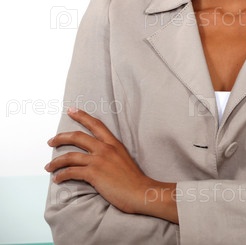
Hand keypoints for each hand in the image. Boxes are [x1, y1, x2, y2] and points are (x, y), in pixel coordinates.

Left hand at [45, 108, 176, 222]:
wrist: (140, 191)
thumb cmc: (134, 179)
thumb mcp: (124, 158)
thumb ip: (111, 153)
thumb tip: (97, 156)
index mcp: (114, 143)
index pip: (96, 124)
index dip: (82, 116)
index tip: (71, 110)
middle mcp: (105, 149)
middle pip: (77, 137)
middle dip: (60, 137)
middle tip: (51, 141)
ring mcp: (99, 160)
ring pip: (69, 156)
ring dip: (56, 161)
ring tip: (49, 167)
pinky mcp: (93, 174)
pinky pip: (71, 172)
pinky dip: (61, 175)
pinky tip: (58, 178)